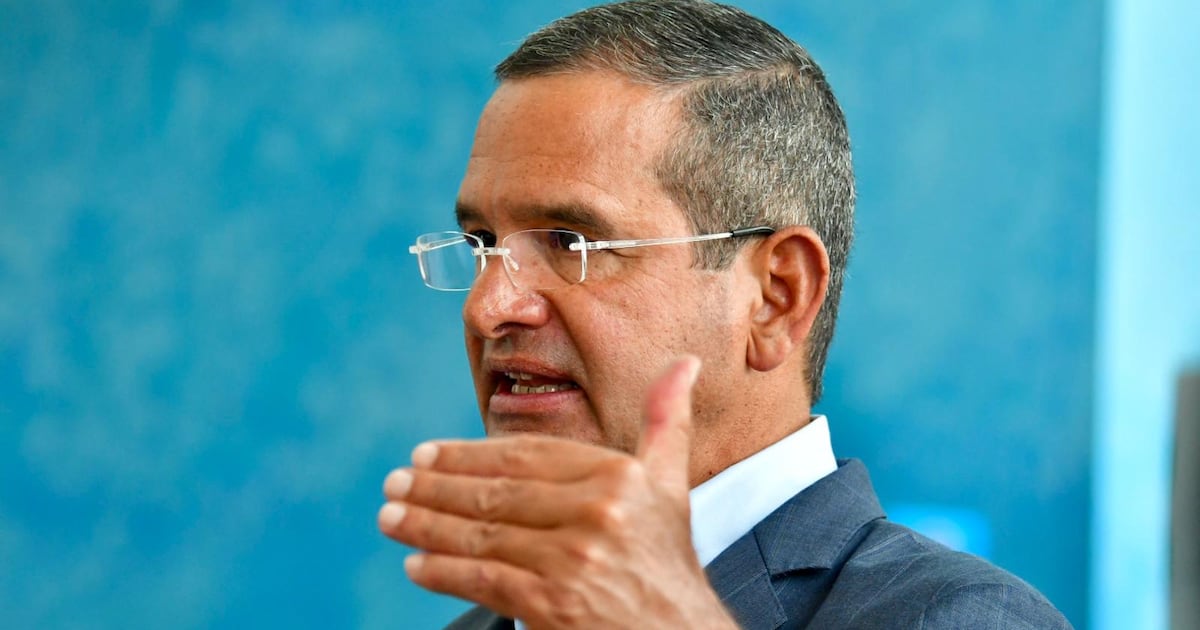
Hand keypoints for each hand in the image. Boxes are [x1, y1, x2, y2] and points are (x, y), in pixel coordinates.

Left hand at [377, 355, 737, 628]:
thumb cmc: (669, 563)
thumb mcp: (672, 487)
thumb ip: (667, 423)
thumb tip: (685, 362)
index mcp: (618, 477)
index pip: (527, 456)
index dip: (469, 452)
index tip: (426, 452)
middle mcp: (596, 513)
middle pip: (496, 493)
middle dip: (435, 487)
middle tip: (394, 481)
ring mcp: (571, 561)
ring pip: (481, 534)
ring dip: (426, 525)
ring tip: (390, 516)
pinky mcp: (551, 606)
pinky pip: (483, 580)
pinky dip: (442, 572)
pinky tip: (415, 564)